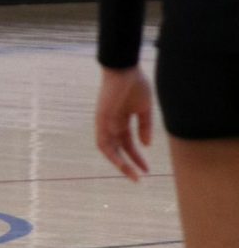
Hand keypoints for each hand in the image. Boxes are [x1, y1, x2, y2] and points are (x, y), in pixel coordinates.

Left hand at [95, 65, 152, 181]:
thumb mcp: (144, 109)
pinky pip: (102, 138)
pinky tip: (121, 159)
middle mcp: (112, 123)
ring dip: (118, 162)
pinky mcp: (101, 117)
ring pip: (107, 147)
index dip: (137, 158)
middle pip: (117, 149)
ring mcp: (105, 121)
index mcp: (123, 121)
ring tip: (130, 174)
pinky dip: (110, 149)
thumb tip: (146, 145)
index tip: (147, 171)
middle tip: (138, 179)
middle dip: (127, 165)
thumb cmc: (135, 84)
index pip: (128, 145)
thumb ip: (145, 127)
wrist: (126, 68)